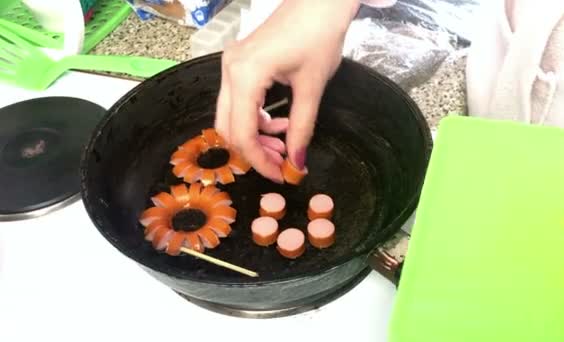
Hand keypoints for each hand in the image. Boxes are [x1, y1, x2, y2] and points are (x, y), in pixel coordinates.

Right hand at [214, 0, 359, 181]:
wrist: (319, 0)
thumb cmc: (319, 36)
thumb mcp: (312, 87)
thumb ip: (302, 128)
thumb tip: (297, 164)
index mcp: (245, 74)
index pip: (243, 132)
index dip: (260, 161)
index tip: (280, 175)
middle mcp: (229, 70)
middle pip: (229, 126)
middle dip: (254, 150)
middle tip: (281, 164)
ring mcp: (231, 65)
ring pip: (232, 115)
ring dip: (255, 135)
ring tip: (284, 145)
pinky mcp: (239, 62)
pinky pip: (239, 100)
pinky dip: (256, 118)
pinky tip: (279, 123)